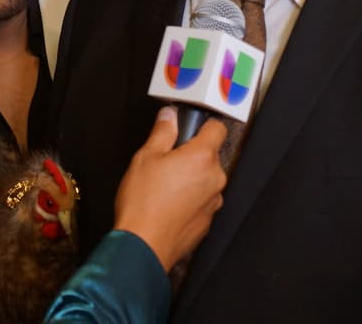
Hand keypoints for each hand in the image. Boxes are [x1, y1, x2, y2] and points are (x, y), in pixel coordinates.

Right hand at [112, 107, 226, 271]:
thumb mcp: (145, 157)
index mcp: (202, 157)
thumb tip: (169, 117)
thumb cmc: (143, 202)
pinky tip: (168, 204)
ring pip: (206, 180)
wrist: (144, 245)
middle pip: (210, 156)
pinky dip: (189, 199)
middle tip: (166, 161)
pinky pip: (202, 201)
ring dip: (191, 179)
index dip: (204, 125)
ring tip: (164, 186)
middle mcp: (215, 178)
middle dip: (191, 155)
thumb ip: (162, 132)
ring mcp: (213, 202)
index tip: (191, 127)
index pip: (217, 129)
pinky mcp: (207, 222)